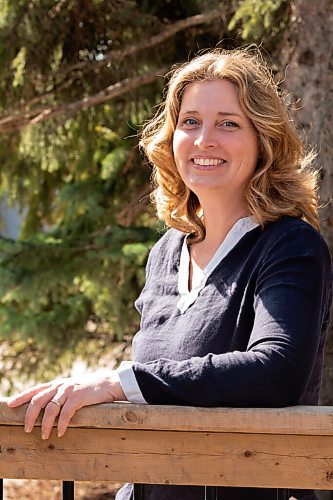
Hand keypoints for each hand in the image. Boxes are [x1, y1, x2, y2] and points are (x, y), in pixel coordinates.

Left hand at [7, 371, 125, 438]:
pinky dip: (61, 424)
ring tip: (44, 435)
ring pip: (50, 408)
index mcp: (56, 384)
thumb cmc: (88, 389)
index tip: (10, 404)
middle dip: (30, 415)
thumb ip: (58, 395)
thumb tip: (44, 408)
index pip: (35, 390)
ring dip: (45, 424)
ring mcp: (69, 390)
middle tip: (26, 428)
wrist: (108, 383)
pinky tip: (60, 432)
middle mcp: (60, 386)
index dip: (22, 396)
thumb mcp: (70, 389)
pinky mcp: (79, 397)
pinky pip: (66, 413)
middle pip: (38, 400)